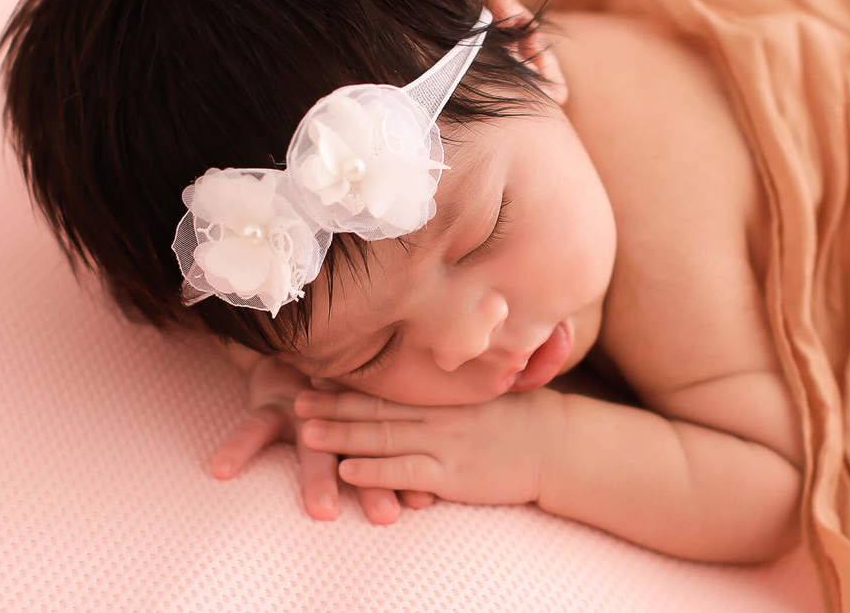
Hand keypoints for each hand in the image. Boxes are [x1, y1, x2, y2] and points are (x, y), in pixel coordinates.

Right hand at [208, 356, 436, 523]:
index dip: (405, 476)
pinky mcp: (269, 403)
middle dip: (372, 484)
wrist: (289, 347)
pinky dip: (238, 448)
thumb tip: (430, 499)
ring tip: (323, 511)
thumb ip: (387, 455)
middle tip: (387, 516)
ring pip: (312, 445)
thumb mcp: (358, 415)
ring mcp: (303, 410)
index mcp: (364, 422)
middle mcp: (338, 417)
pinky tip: (221, 470)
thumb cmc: (330, 394)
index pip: (388, 451)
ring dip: (318, 477)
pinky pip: (252, 428)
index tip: (424, 504)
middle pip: (358, 452)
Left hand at [295, 386, 567, 505]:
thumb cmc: (518, 421)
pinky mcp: (452, 474)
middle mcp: (435, 414)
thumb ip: (446, 394)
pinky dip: (374, 470)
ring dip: (341, 434)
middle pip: (374, 408)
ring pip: (382, 437)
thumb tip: (418, 387)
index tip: (314, 375)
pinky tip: (346, 469)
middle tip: (294, 398)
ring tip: (305, 431)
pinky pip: (406, 471)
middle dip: (331, 405)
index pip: (386, 386)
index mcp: (439, 395)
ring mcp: (442, 443)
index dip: (348, 382)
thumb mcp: (479, 396)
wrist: (555, 445)